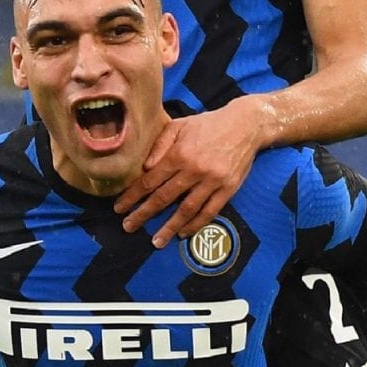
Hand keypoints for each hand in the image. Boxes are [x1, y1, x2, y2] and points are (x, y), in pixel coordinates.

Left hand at [113, 101, 265, 247]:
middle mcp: (194, 170)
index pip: (150, 181)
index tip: (119, 208)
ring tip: (156, 241)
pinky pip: (210, 212)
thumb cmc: (208, 124)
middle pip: (164, 198)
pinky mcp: (228, 189)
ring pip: (186, 210)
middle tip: (128, 227)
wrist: (246, 125)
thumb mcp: (179, 125)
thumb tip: (145, 168)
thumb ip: (160, 145)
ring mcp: (213, 181)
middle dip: (143, 214)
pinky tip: (183, 233)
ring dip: (169, 227)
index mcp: (179, 154)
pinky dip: (196, 224)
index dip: (133, 196)